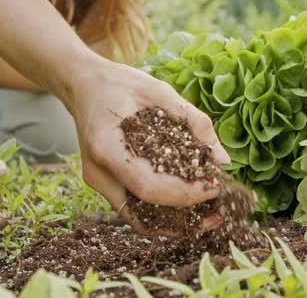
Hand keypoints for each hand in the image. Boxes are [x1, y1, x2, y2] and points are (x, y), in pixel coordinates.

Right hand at [67, 59, 229, 234]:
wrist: (84, 85)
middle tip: (219, 211)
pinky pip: (136, 210)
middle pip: (143, 213)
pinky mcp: (106, 185)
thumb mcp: (159, 91)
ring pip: (140, 219)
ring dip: (175, 223)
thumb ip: (193, 121)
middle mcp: (97, 173)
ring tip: (209, 216)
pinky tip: (189, 206)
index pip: (148, 186)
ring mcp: (99, 183)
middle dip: (186, 217)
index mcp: (105, 147)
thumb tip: (222, 160)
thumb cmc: (120, 84)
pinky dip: (163, 213)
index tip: (214, 186)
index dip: (185, 193)